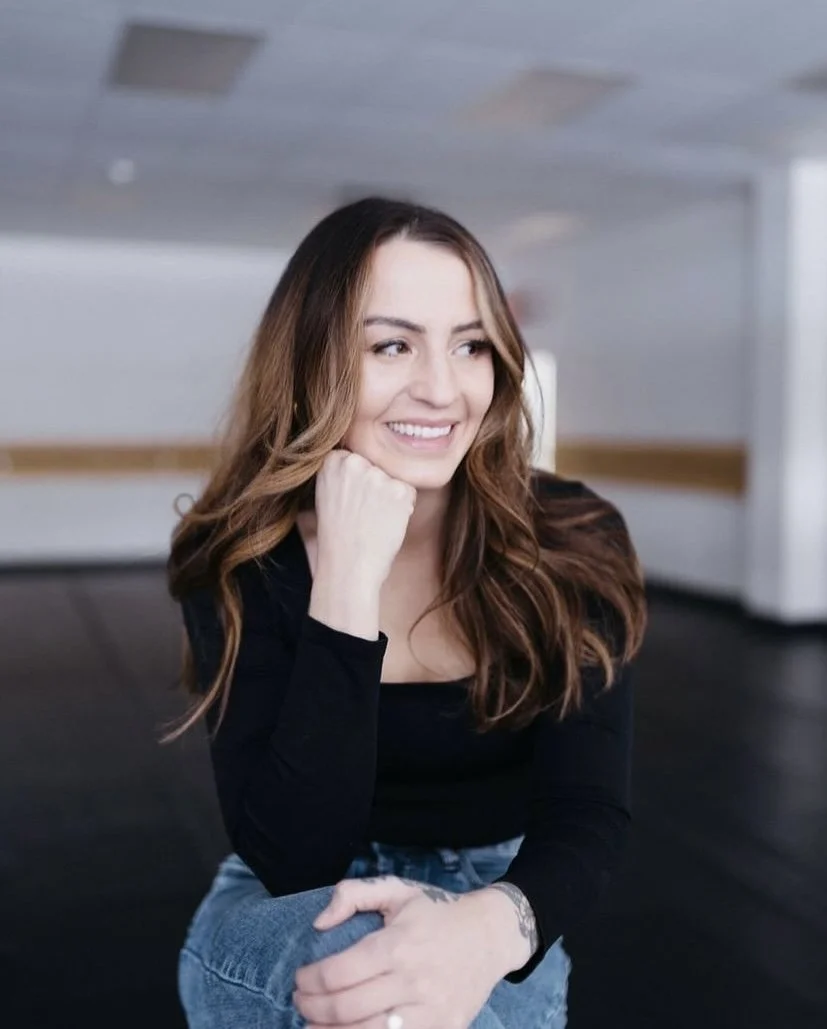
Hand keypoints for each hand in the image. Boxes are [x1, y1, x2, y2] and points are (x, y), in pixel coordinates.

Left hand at [293, 876, 503, 1028]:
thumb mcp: (397, 889)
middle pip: (346, 1008)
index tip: (300, 979)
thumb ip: (353, 894)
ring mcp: (430, 1011)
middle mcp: (412, 980)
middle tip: (300, 1002)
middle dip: (311, 1008)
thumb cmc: (437, 911)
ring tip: (313, 1024)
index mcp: (398, 944)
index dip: (309, 980)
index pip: (338, 973)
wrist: (490, 935)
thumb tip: (319, 923)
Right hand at [314, 449, 416, 586]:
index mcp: (332, 460)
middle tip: (362, 514)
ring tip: (373, 520)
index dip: (358, 484)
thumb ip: (341, 472)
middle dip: (375, 487)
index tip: (349, 503)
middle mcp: (354, 462)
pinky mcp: (399, 490)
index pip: (359, 459)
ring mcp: (377, 475)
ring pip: (394, 479)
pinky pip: (409, 493)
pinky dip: (403, 509)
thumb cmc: (337, 537)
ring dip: (390, 498)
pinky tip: (386, 524)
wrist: (348, 568)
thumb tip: (358, 457)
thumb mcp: (326, 495)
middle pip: (378, 466)